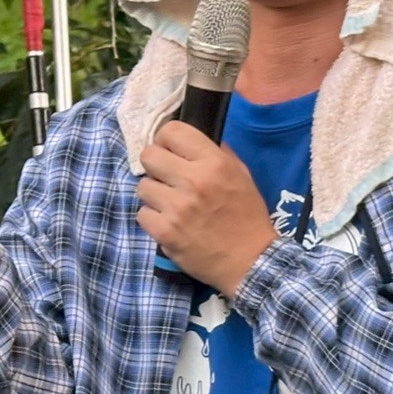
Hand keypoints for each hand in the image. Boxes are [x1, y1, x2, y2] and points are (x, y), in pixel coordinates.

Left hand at [136, 121, 277, 294]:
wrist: (250, 262)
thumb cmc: (247, 217)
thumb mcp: (242, 176)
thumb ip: (218, 154)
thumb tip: (191, 142)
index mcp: (214, 163)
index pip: (171, 131)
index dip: (166, 140)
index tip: (171, 152)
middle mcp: (193, 181)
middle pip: (149, 155)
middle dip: (155, 165)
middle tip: (166, 178)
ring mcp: (176, 207)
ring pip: (142, 186)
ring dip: (154, 194)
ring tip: (170, 204)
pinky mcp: (164, 231)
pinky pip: (142, 214)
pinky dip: (153, 219)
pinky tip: (169, 223)